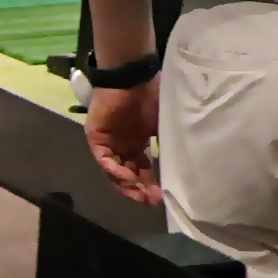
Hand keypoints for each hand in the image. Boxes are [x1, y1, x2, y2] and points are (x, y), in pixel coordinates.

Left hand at [85, 79, 162, 205]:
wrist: (132, 77)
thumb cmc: (152, 97)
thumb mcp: (164, 125)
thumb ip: (167, 145)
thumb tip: (181, 168)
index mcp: (139, 143)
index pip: (144, 170)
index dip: (152, 184)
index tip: (162, 198)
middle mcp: (123, 146)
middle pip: (129, 174)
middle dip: (140, 189)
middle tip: (152, 200)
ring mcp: (109, 143)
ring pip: (116, 171)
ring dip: (128, 184)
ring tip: (141, 193)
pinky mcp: (96, 138)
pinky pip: (104, 159)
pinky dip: (114, 170)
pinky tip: (127, 177)